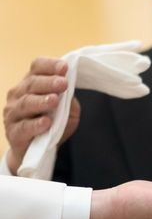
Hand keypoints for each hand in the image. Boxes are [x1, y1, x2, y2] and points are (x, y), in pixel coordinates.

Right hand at [3, 58, 80, 173]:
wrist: (35, 152)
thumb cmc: (50, 127)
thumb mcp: (66, 114)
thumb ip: (69, 103)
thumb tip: (71, 95)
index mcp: (30, 85)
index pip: (36, 68)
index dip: (49, 66)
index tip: (64, 67)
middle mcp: (18, 95)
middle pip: (31, 84)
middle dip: (48, 82)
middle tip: (63, 83)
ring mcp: (13, 113)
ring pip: (26, 103)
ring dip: (41, 101)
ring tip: (54, 100)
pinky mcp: (14, 132)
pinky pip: (24, 127)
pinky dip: (35, 124)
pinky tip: (46, 122)